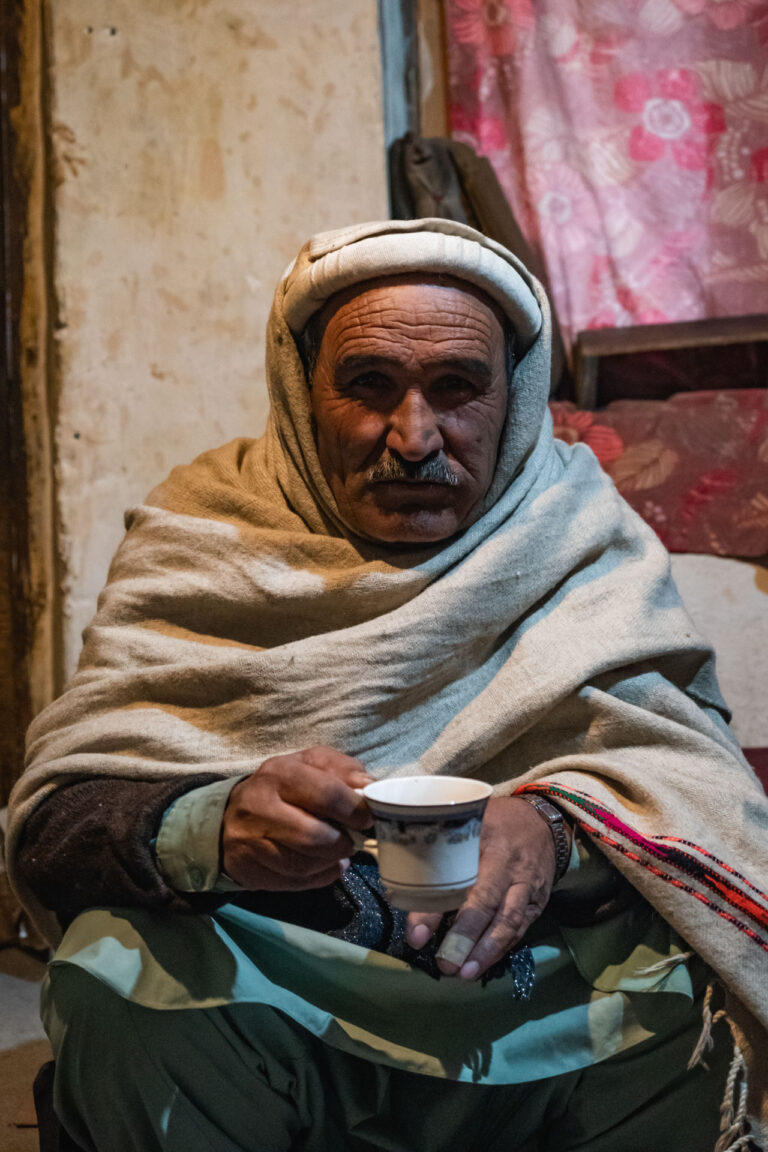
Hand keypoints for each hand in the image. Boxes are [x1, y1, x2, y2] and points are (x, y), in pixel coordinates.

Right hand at [221, 746, 372, 890]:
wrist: (228, 818)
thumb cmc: (281, 788)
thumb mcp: (309, 765)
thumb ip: (341, 769)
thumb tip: (368, 786)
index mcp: (279, 773)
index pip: (326, 794)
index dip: (354, 810)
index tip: (366, 817)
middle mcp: (260, 807)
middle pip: (315, 837)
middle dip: (343, 842)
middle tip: (354, 839)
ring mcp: (251, 842)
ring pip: (304, 865)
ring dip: (331, 861)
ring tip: (339, 850)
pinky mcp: (249, 871)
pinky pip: (295, 883)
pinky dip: (320, 877)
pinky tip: (325, 865)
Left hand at [406, 796, 564, 979]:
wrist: (542, 821)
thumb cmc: (495, 822)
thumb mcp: (468, 822)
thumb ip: (441, 847)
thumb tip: (402, 879)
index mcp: (485, 842)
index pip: (457, 878)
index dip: (435, 909)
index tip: (417, 935)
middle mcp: (508, 866)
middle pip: (486, 903)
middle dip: (464, 936)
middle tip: (444, 963)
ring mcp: (526, 886)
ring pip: (508, 921)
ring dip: (486, 950)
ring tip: (464, 972)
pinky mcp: (537, 902)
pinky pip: (520, 928)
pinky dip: (502, 948)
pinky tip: (483, 963)